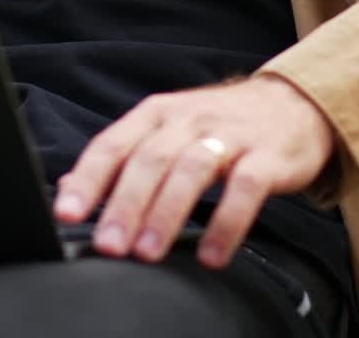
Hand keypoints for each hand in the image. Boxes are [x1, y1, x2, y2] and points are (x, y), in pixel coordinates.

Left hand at [53, 75, 335, 269]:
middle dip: (125, 203)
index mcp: (158, 114)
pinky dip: (226, 222)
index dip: (88, 179)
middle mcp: (190, 119)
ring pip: (192, 168)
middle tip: (108, 245)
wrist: (291, 103)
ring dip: (167, 211)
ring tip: (147, 251)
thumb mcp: (167, 132)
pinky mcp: (267, 155)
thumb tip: (67, 192)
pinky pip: (245, 187)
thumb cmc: (218, 126)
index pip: (114, 143)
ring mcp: (230, 134)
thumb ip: (122, 160)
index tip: (66, 213)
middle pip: (151, 158)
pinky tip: (211, 255)